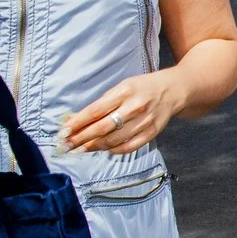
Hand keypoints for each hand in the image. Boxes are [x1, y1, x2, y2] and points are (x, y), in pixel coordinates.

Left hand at [62, 71, 183, 153]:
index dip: (77, 123)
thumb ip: (102, 103)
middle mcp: (134, 107)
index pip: (95, 111)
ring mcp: (144, 121)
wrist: (173, 90)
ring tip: (81, 149)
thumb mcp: (122, 87)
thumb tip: (77, 119)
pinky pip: (129, 147)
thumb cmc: (142, 87)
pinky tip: (103, 150)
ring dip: (94, 147)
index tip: (63, 132)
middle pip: (102, 128)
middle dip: (81, 138)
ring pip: (114, 140)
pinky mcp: (152, 133)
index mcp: (124, 91)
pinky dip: (113, 150)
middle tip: (67, 145)